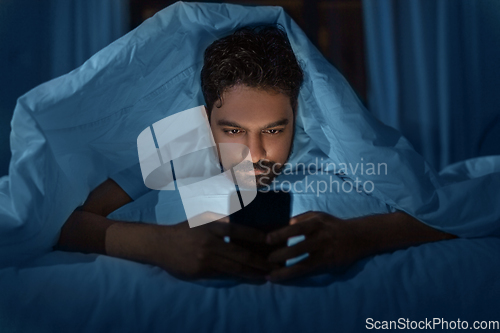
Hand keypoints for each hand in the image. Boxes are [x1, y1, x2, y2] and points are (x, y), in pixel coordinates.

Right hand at [149, 214, 275, 281]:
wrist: (160, 244)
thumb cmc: (184, 230)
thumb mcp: (203, 220)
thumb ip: (221, 222)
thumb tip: (242, 224)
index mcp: (211, 227)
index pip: (238, 231)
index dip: (255, 235)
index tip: (270, 239)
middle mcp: (210, 243)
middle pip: (240, 253)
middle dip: (259, 261)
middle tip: (274, 265)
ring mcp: (205, 259)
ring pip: (233, 267)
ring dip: (251, 272)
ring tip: (265, 275)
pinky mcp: (201, 271)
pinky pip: (222, 274)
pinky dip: (236, 276)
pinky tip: (247, 277)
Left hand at [265, 211, 367, 282]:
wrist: (358, 237)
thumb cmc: (332, 225)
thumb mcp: (318, 216)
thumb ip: (301, 219)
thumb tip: (284, 224)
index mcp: (316, 224)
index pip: (296, 228)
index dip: (281, 234)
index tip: (267, 239)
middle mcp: (320, 239)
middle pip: (298, 249)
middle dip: (280, 255)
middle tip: (266, 260)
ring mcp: (324, 254)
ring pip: (302, 265)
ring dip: (285, 271)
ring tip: (270, 275)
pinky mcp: (327, 265)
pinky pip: (308, 272)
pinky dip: (293, 275)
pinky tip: (281, 278)